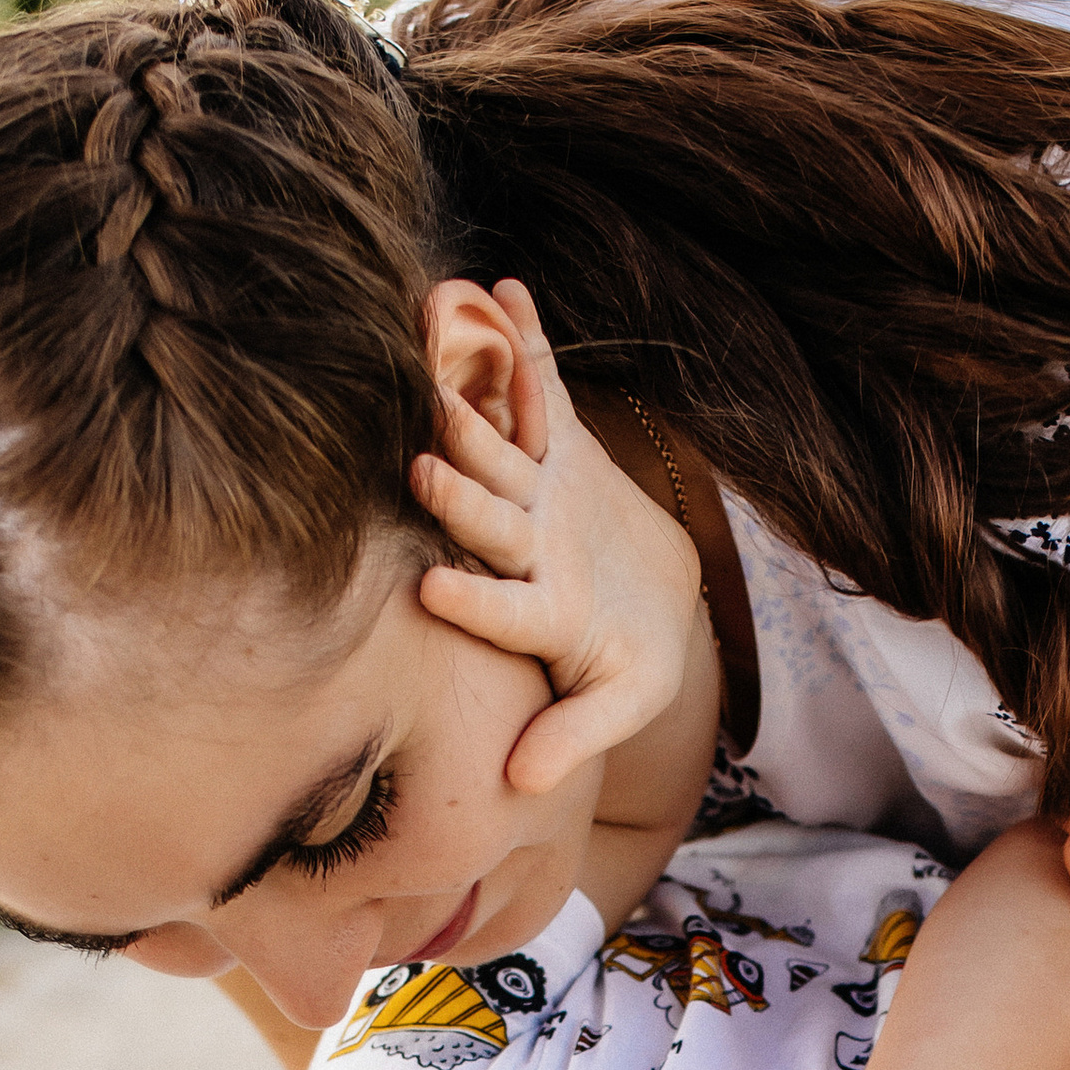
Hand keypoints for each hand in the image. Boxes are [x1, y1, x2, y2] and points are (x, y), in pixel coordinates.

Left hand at [410, 279, 703, 794]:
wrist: (648, 604)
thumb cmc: (633, 662)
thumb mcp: (624, 702)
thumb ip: (575, 734)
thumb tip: (521, 785)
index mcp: (541, 609)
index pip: (501, 607)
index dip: (471, 599)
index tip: (430, 593)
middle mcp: (527, 545)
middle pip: (490, 514)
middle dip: (459, 486)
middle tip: (421, 461)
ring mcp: (541, 491)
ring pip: (506, 443)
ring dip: (476, 398)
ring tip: (440, 342)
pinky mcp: (566, 447)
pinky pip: (547, 389)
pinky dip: (530, 340)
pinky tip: (506, 285)